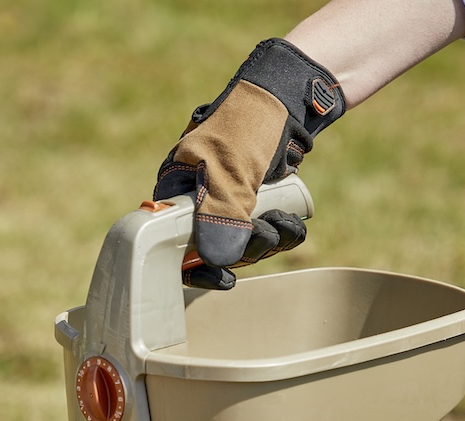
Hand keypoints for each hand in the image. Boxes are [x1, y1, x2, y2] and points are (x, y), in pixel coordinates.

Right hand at [153, 39, 344, 289]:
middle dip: (245, 251)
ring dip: (269, 241)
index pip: (171, 246)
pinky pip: (264, 234)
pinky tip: (293, 224)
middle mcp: (196, 200)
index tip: (223, 278)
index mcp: (176, 190)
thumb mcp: (228, 167)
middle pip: (212, 251)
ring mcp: (226, 202)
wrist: (287, 98)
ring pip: (242, 244)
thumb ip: (220, 213)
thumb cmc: (246, 125)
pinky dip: (281, 234)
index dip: (195, 268)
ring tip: (285, 223)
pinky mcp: (254, 203)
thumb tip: (217, 260)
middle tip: (267, 237)